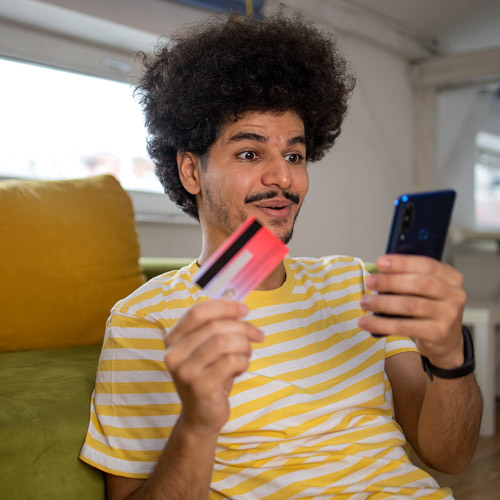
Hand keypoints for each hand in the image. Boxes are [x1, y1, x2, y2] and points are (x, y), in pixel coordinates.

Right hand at [164, 299, 263, 435]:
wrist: (200, 417)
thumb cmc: (209, 377)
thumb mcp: (207, 349)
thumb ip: (217, 327)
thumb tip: (239, 306)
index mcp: (174, 340)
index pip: (197, 312)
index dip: (223, 306)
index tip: (244, 309)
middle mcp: (174, 354)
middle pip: (214, 326)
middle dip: (242, 327)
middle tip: (258, 335)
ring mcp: (185, 371)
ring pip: (224, 343)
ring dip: (244, 346)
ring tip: (246, 354)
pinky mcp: (200, 387)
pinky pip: (231, 362)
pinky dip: (243, 362)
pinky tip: (241, 369)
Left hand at [358, 254, 466, 368]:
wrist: (447, 341)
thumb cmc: (430, 309)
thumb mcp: (427, 290)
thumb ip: (408, 278)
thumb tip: (376, 272)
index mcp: (451, 277)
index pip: (427, 265)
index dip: (402, 263)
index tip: (380, 262)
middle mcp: (454, 295)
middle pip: (419, 284)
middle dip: (389, 282)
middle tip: (370, 282)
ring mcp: (448, 315)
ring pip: (410, 305)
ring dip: (382, 303)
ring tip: (365, 302)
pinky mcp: (437, 333)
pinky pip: (404, 326)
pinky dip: (381, 324)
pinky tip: (367, 322)